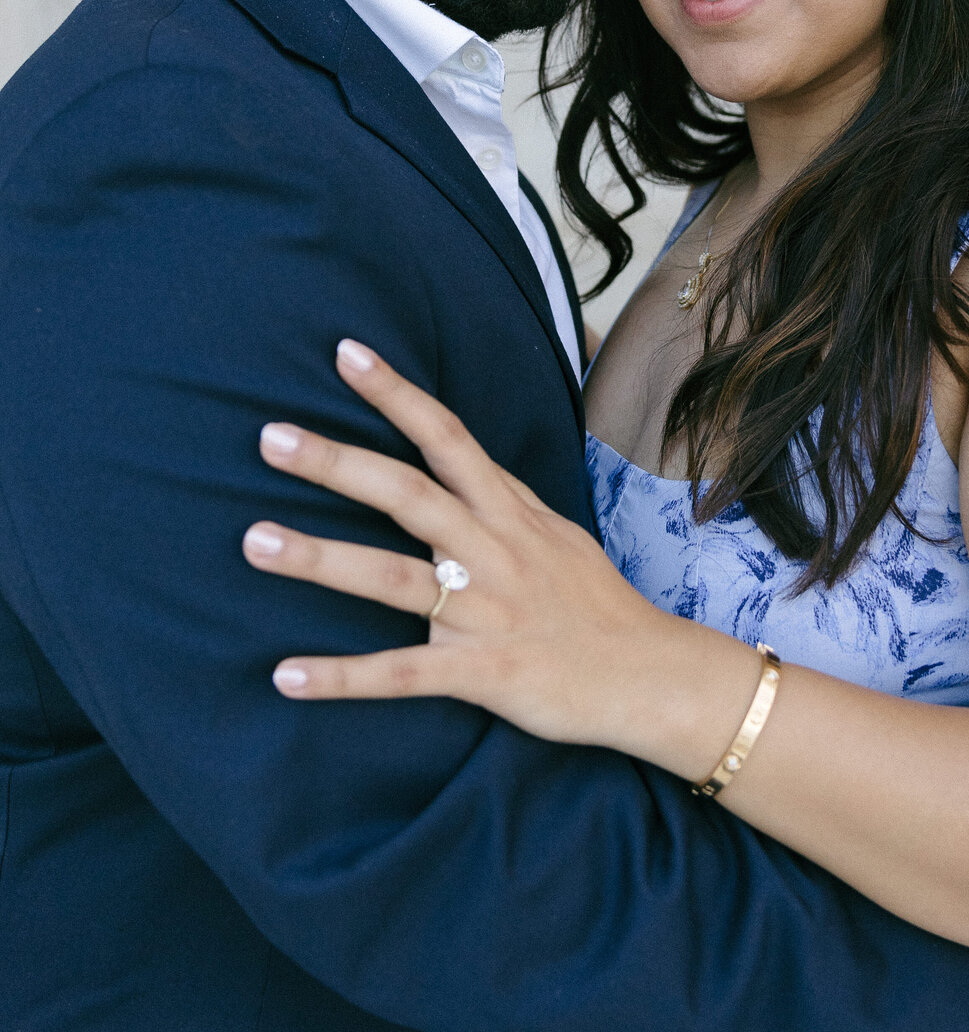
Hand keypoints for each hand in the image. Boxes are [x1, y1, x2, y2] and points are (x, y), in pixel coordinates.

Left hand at [243, 340, 740, 762]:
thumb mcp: (555, 534)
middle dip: (338, 463)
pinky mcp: (483, 673)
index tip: (345, 354)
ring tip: (254, 541)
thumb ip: (501, 499)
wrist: (651, 677)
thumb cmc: (595, 605)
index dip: (396, 394)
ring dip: (320, 559)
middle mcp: (494, 551)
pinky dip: (341, 677)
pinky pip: (401, 674)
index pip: (447, 437)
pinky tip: (284, 675)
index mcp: (509, 512)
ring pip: (393, 579)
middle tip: (270, 436)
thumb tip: (457, 463)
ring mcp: (485, 612)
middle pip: (407, 495)